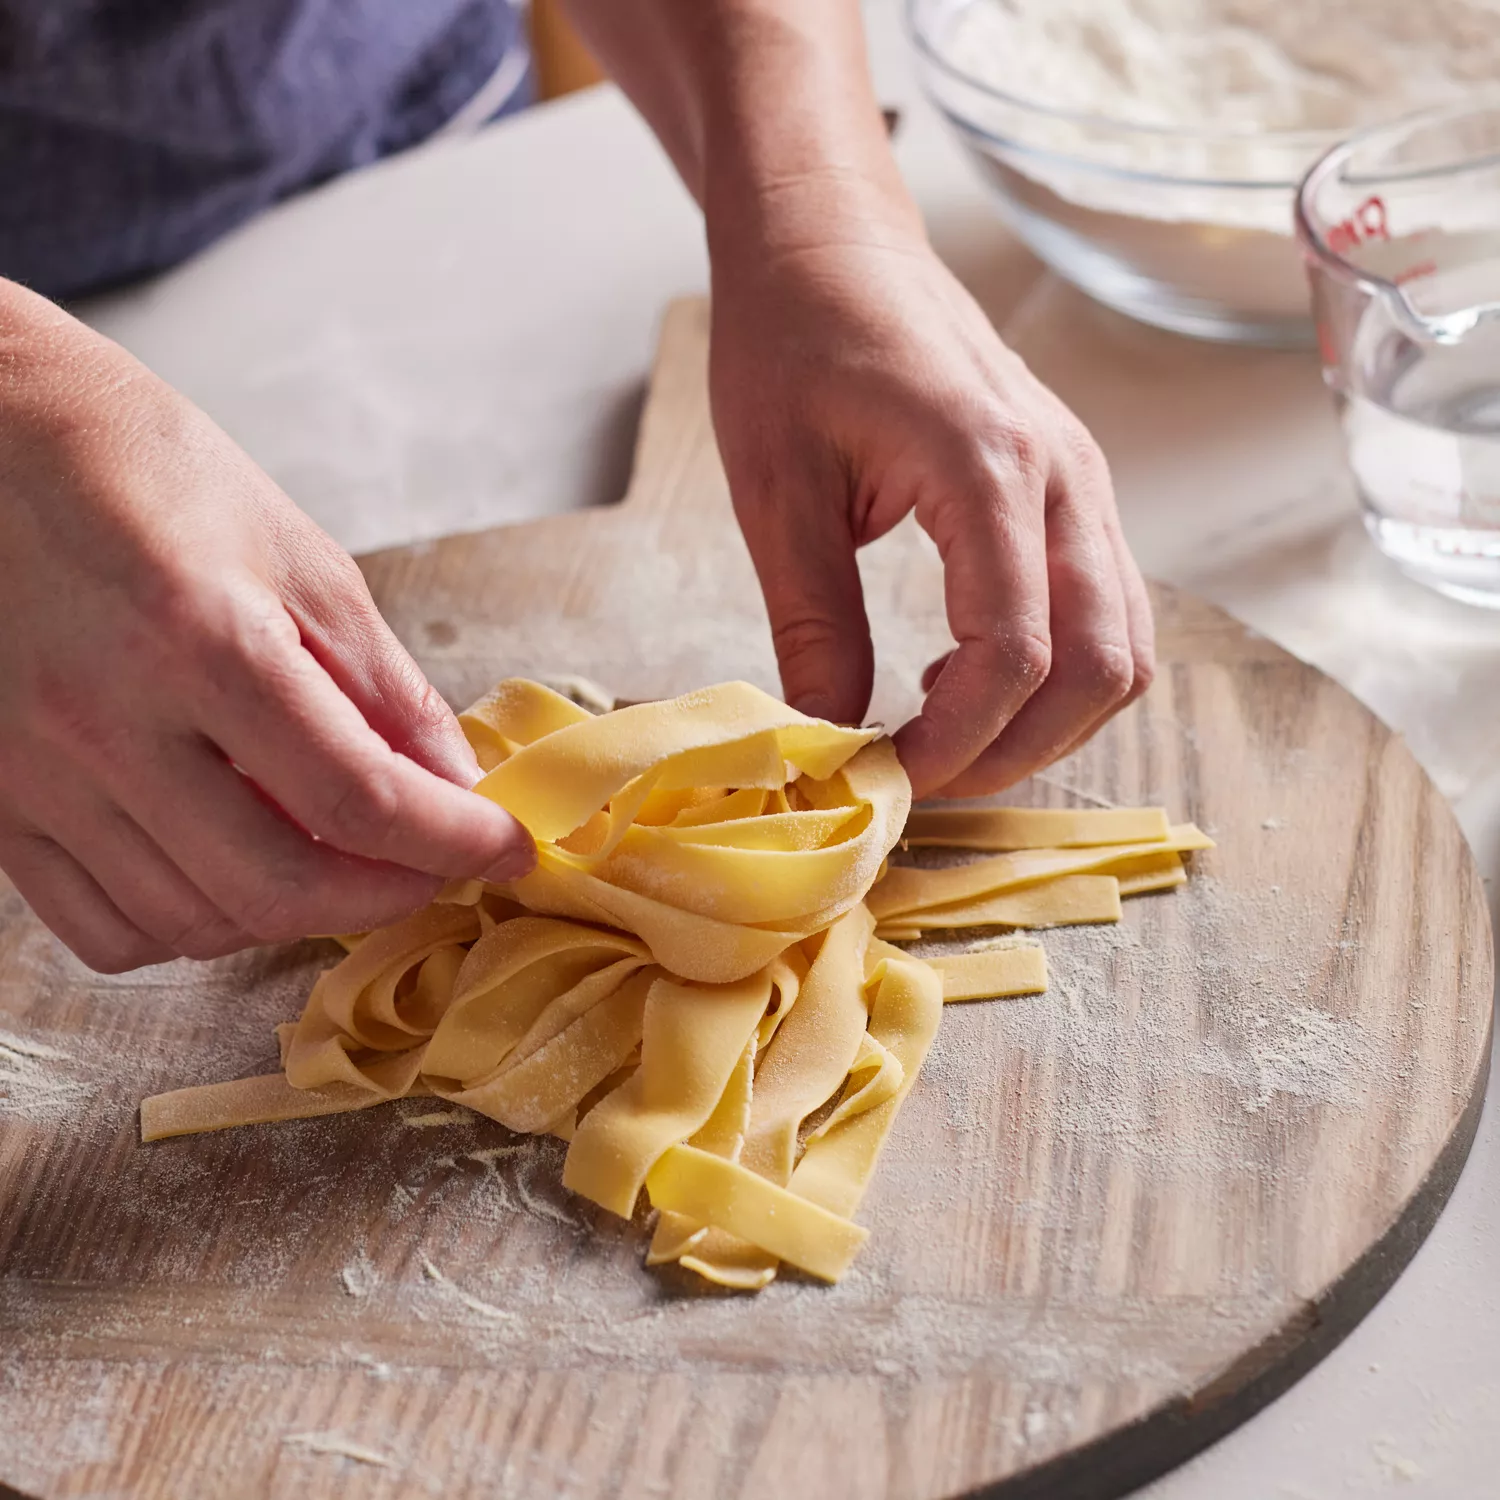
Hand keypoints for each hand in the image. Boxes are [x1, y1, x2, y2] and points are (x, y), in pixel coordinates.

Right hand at [0, 283, 533, 972]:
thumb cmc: (145, 474)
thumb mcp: (298, 556)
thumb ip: (381, 683)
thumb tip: (450, 780)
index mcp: (200, 641)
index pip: (355, 797)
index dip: (449, 840)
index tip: (502, 848)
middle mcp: (107, 722)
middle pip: (273, 885)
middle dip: (386, 895)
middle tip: (434, 867)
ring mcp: (36, 775)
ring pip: (191, 922)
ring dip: (294, 914)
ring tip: (344, 862)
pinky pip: (104, 928)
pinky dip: (191, 926)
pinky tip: (232, 872)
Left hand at [709, 218, 1154, 798]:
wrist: (832, 242)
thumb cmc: (793, 338)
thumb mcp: (774, 489)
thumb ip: (811, 621)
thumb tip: (829, 736)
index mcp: (987, 464)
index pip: (1017, 652)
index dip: (957, 742)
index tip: (883, 775)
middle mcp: (1065, 475)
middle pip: (1101, 666)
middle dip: (1016, 750)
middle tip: (919, 778)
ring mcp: (1083, 479)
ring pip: (1124, 646)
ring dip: (1047, 719)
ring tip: (940, 730)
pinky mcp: (1074, 488)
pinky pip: (1106, 608)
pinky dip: (1055, 669)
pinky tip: (962, 672)